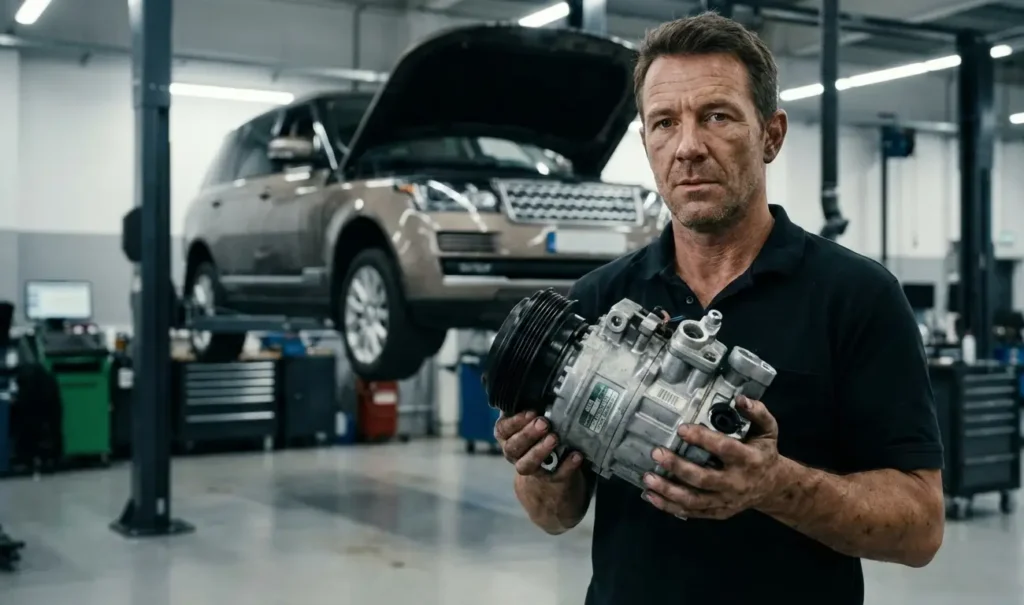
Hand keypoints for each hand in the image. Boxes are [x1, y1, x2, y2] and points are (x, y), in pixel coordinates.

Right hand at [494, 411, 583, 480]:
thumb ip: (533, 404)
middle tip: (544, 423)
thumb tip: (546, 380)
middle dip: (528, 434)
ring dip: (539, 451)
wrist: (550, 467)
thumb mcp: (531, 418)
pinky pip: (555, 475)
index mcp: (507, 435)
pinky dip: (566, 466)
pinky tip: (576, 455)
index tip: (531, 412)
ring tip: (554, 438)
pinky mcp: (548, 479)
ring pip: (526, 464)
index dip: (515, 422)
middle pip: (513, 447)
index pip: (503, 429)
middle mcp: (514, 453)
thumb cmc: (539, 432)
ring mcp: (530, 468)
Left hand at [641, 395, 783, 519]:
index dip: (703, 439)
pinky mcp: (718, 512)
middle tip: (656, 453)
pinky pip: (692, 512)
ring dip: (668, 490)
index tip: (681, 429)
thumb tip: (740, 399)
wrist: (773, 487)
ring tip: (648, 478)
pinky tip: (652, 496)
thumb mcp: (767, 430)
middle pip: (703, 478)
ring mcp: (726, 500)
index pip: (724, 449)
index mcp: (749, 460)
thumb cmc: (763, 453)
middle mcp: (736, 482)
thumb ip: (757, 413)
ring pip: (694, 500)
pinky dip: (670, 506)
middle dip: (678, 467)